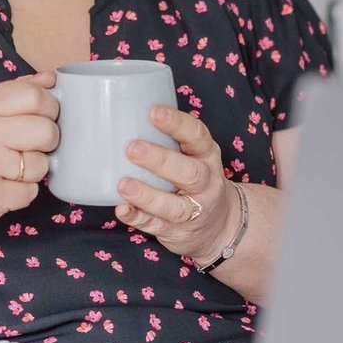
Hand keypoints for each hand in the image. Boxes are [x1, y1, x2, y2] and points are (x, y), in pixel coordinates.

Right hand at [0, 71, 59, 235]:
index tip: (45, 118)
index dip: (50, 108)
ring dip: (33, 172)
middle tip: (30, 147)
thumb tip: (50, 79)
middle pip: (45, 130)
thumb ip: (16, 92)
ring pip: (41, 165)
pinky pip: (31, 192)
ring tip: (11, 170)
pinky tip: (3, 187)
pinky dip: (22, 193)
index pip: (35, 96)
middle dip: (47, 142)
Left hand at [117, 105, 237, 266]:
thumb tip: (121, 112)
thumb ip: (168, 140)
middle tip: (133, 148)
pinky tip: (122, 209)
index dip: (177, 123)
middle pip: (189, 172)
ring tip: (123, 184)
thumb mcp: (194, 156)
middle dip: (160, 160)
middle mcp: (206, 183)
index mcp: (207, 155)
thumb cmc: (196, 179)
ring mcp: (194, 210)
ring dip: (147, 195)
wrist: (222, 225)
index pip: (197, 135)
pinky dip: (138, 218)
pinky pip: (156, 225)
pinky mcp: (177, 231)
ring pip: (174, 205)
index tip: (154, 112)